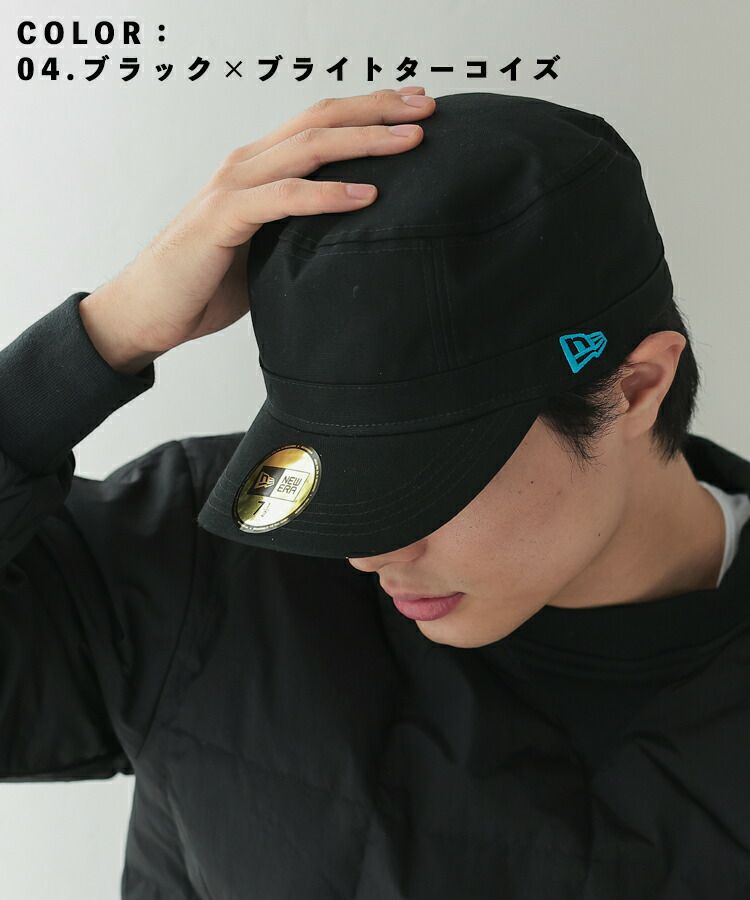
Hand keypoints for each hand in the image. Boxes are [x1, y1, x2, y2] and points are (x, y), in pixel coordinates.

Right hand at [82, 86, 435, 366]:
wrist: (149, 311)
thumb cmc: (208, 283)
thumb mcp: (268, 251)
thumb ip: (302, 234)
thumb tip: (354, 242)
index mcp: (260, 168)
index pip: (321, 124)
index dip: (368, 111)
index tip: (413, 108)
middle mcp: (248, 165)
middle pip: (321, 120)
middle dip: (378, 110)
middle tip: (428, 109)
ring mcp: (234, 187)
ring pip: (307, 147)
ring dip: (364, 141)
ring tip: (411, 142)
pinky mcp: (224, 218)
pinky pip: (283, 198)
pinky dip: (326, 194)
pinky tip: (365, 196)